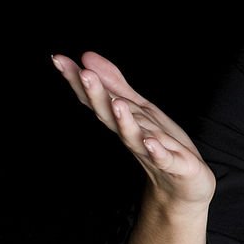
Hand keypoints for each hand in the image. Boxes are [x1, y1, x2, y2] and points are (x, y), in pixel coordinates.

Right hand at [52, 52, 215, 206]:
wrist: (185, 186)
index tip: (58, 60)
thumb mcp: (140, 109)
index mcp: (124, 121)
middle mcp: (132, 136)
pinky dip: (156, 152)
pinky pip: (163, 159)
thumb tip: (87, 56)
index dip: (79, 81)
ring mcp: (151, 152)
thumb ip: (116, 85)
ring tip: (117, 104)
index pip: (98, 99)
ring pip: (134, 136)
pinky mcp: (174, 166)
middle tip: (84, 73)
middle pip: (110, 115)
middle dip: (97, 95)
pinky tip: (150, 143)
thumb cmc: (161, 145)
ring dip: (125, 121)